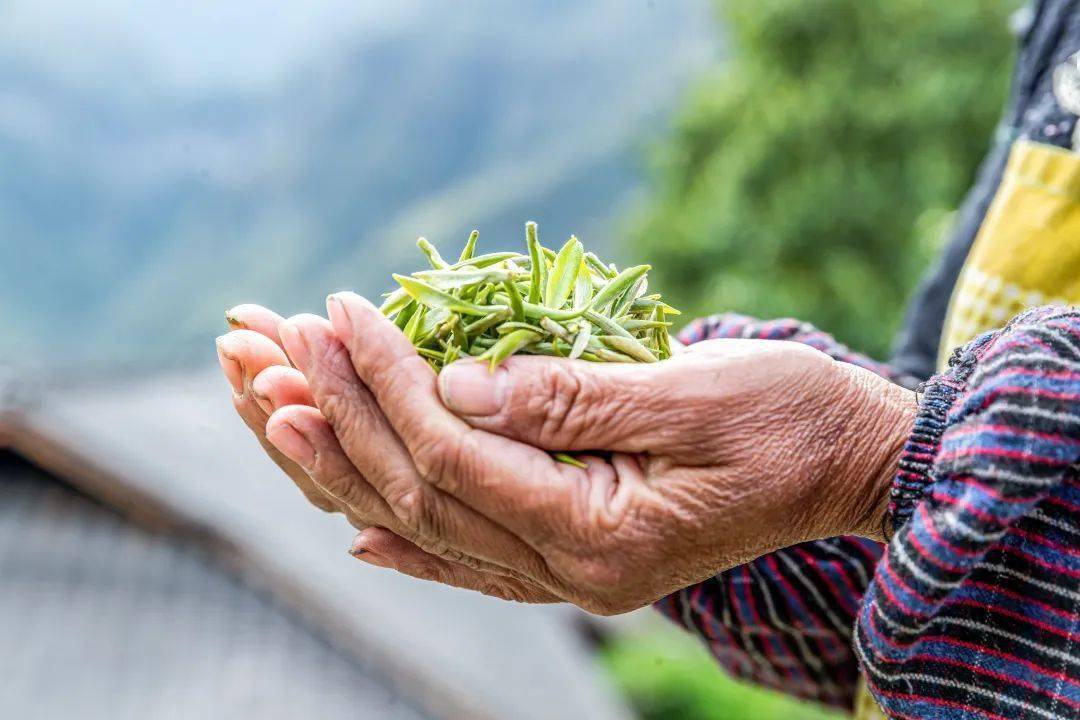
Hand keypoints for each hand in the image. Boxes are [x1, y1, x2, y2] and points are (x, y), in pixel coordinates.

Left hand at [257, 292, 913, 614]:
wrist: (851, 463)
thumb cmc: (793, 418)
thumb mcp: (697, 394)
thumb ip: (575, 398)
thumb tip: (458, 383)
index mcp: (606, 537)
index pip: (462, 457)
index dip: (393, 384)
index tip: (345, 313)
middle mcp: (576, 573)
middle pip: (427, 496)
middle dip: (350, 417)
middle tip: (286, 351)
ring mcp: (573, 573)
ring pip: (434, 525)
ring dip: (353, 468)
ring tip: (282, 415)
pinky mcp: (577, 552)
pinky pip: (472, 554)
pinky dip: (410, 533)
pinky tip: (353, 518)